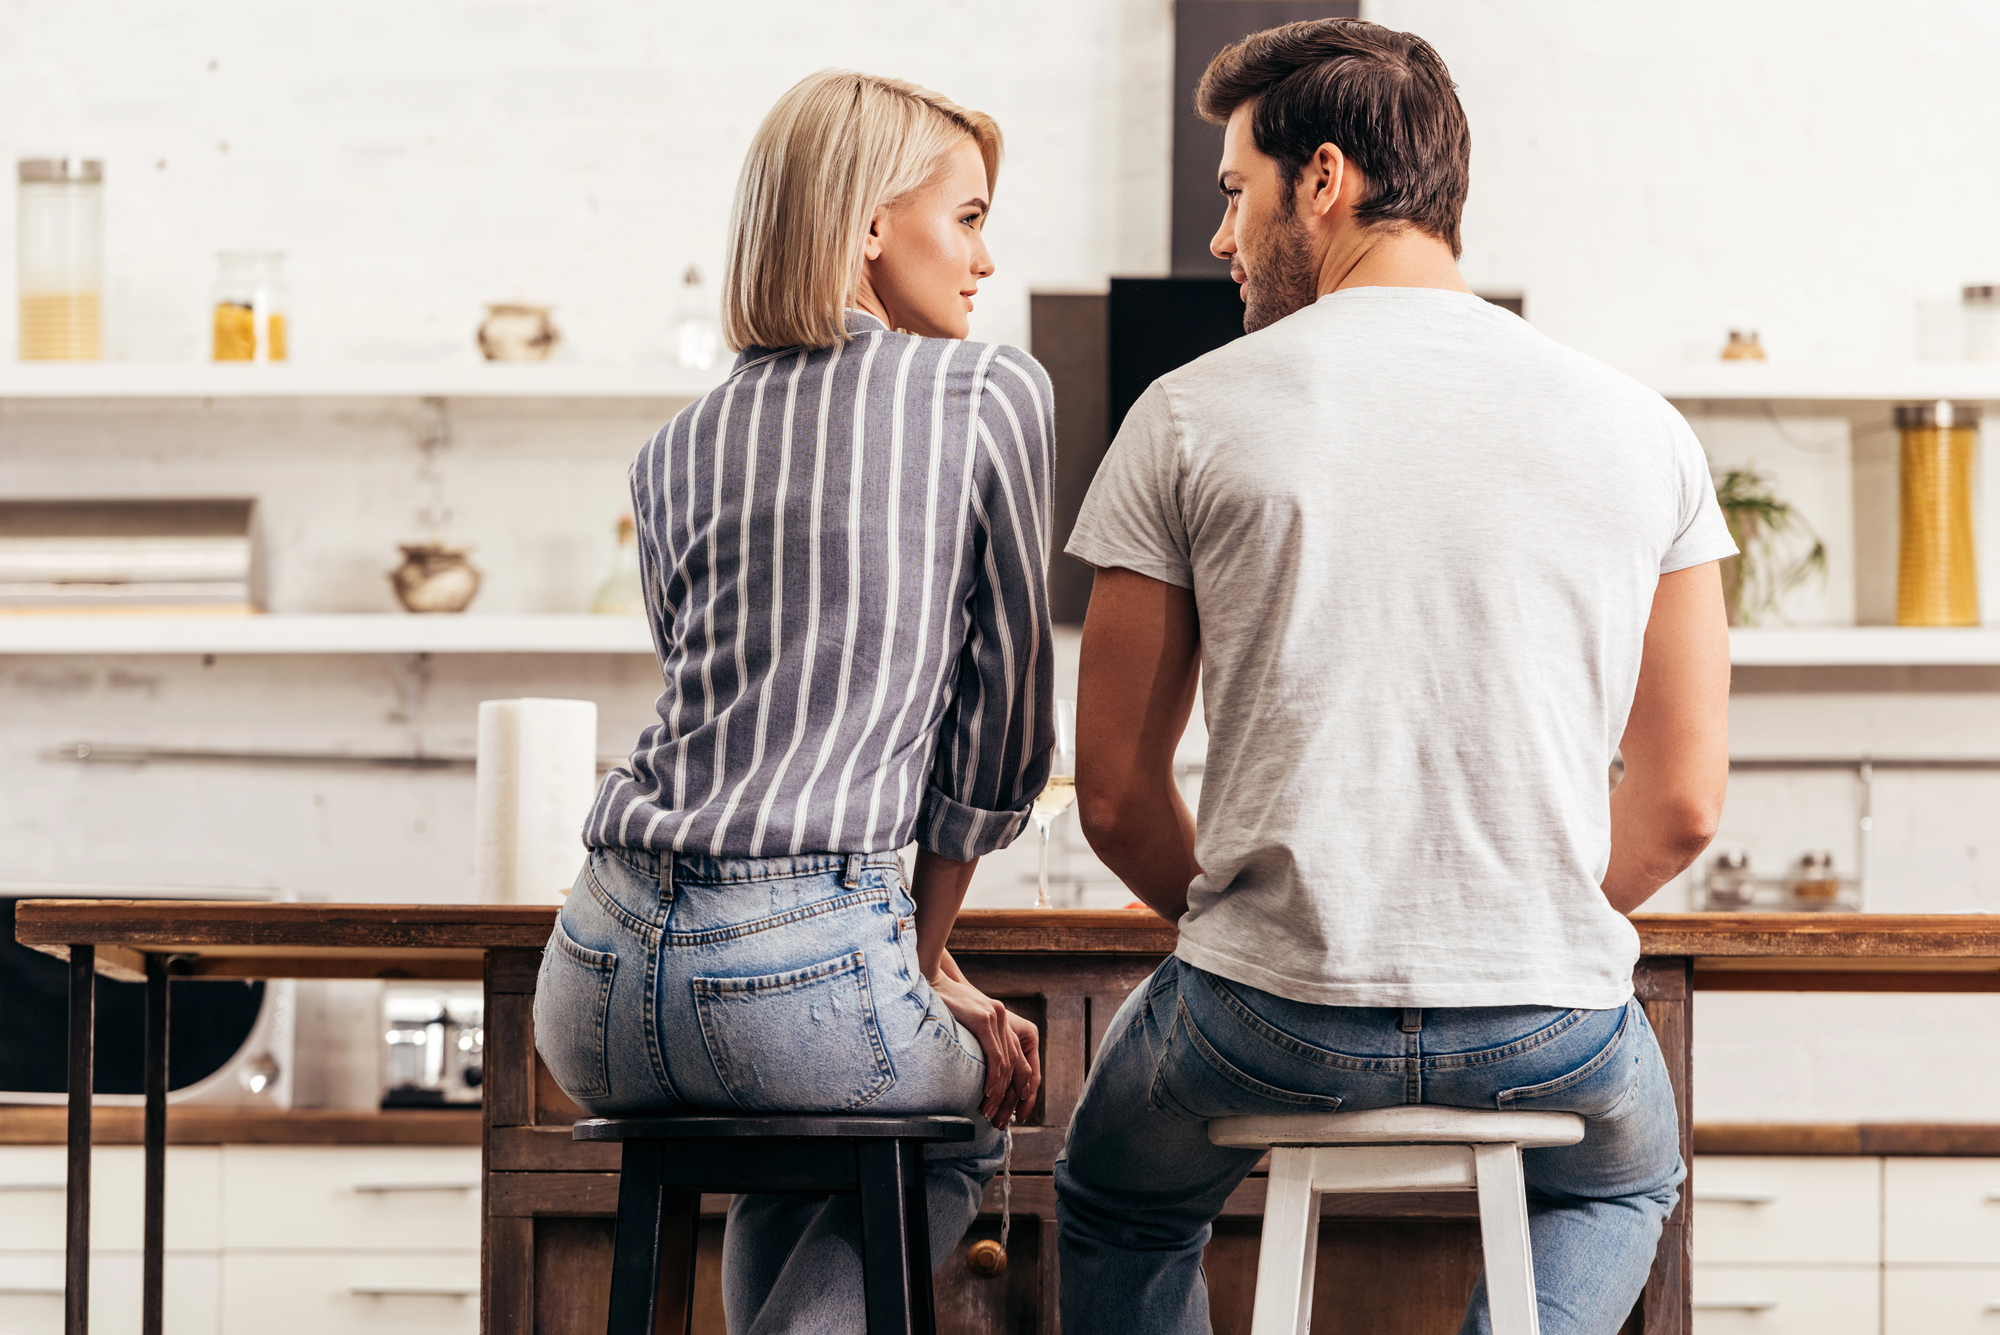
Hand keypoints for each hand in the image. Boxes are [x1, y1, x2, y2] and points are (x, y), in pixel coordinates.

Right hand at [931, 973, 1039, 1125]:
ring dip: (999, 1092)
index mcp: (1000, 1019)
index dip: (1020, 1086)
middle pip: (1017, 1064)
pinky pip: (995, 1056)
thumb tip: (974, 1066)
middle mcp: (1002, 1017)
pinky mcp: (984, 1019)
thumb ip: (975, 1039)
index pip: (1018, 1059)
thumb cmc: (941, 1005)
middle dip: (1011, 1095)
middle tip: (1000, 1118)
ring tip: (990, 1111)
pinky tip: (987, 1093)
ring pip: (1006, 1064)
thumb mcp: (964, 1023)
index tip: (1015, 1108)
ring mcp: (996, 1017)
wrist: (930, 979)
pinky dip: (994, 1078)